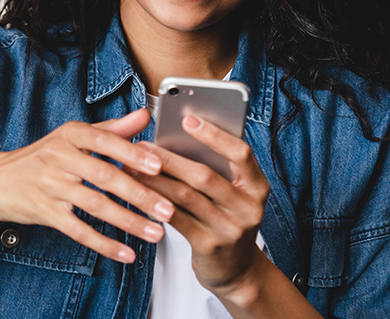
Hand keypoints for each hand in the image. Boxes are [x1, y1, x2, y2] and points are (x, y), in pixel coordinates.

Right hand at [0, 109, 175, 262]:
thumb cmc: (40, 158)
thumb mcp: (72, 137)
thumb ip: (111, 129)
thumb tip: (145, 115)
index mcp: (70, 134)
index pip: (106, 141)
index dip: (133, 154)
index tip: (159, 166)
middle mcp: (60, 157)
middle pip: (105, 175)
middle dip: (140, 194)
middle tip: (167, 208)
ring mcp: (51, 185)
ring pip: (95, 205)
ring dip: (128, 221)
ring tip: (154, 233)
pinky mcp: (44, 211)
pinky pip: (78, 230)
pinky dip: (104, 243)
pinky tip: (125, 253)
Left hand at [129, 115, 271, 294]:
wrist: (237, 270)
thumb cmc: (227, 219)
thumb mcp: (233, 194)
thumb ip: (216, 169)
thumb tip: (177, 137)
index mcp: (257, 187)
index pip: (241, 154)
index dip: (214, 135)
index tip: (188, 119)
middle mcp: (248, 208)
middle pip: (205, 175)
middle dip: (169, 158)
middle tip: (142, 145)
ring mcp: (230, 229)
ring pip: (186, 196)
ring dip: (156, 179)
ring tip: (132, 167)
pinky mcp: (209, 246)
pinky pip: (176, 219)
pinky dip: (155, 203)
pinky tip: (139, 193)